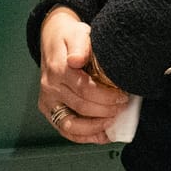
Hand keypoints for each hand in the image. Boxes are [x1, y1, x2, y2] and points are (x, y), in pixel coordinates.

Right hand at [38, 7, 129, 144]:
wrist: (52, 39)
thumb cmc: (70, 37)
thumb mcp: (77, 33)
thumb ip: (80, 46)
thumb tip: (77, 59)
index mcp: (58, 69)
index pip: (84, 89)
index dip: (106, 97)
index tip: (122, 96)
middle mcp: (50, 87)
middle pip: (81, 107)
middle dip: (106, 111)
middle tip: (122, 107)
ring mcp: (47, 101)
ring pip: (71, 125)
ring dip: (95, 128)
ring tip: (112, 123)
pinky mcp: (48, 110)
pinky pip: (65, 130)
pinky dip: (84, 136)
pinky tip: (100, 135)